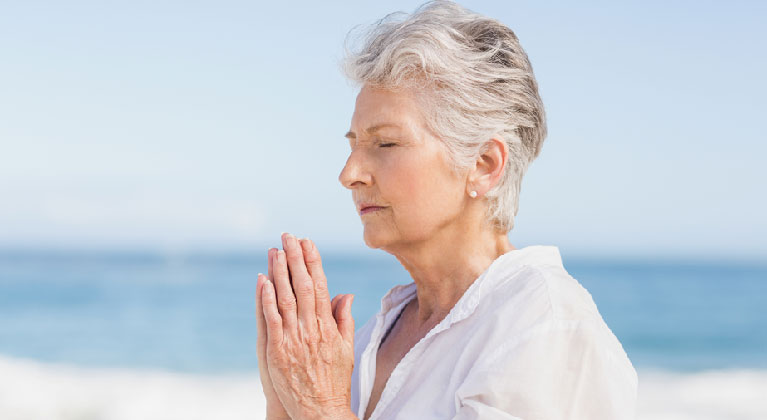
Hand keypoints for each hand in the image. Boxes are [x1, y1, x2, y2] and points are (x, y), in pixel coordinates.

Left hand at [259, 233, 356, 419]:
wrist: (320, 410)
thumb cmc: (335, 381)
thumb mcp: (346, 348)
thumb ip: (343, 319)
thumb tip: (345, 294)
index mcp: (329, 327)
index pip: (321, 285)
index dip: (313, 262)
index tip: (307, 242)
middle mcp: (312, 329)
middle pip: (303, 286)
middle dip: (295, 258)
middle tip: (288, 236)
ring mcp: (294, 340)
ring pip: (286, 298)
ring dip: (279, 272)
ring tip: (274, 250)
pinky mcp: (277, 352)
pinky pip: (272, 320)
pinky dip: (266, 299)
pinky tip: (263, 281)